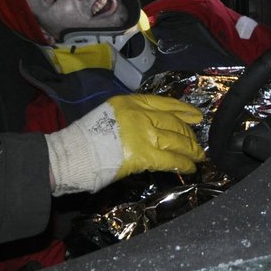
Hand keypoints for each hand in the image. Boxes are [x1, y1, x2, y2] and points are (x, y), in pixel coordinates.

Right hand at [43, 94, 204, 195]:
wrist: (72, 154)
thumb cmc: (85, 138)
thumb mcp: (110, 115)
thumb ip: (131, 118)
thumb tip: (151, 129)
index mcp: (130, 102)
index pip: (164, 103)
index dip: (184, 109)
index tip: (196, 115)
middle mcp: (139, 114)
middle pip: (173, 122)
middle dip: (188, 133)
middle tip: (197, 142)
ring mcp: (143, 133)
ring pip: (176, 140)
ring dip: (190, 150)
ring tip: (198, 157)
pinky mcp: (144, 154)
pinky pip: (170, 159)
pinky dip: (183, 163)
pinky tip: (190, 168)